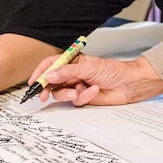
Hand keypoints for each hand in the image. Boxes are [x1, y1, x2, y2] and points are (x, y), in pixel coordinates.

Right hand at [28, 54, 162, 105]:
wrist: (129, 84)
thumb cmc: (113, 71)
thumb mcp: (88, 68)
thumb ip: (67, 72)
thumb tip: (49, 75)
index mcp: (73, 62)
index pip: (51, 64)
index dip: (40, 72)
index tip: (34, 81)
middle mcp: (73, 74)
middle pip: (52, 81)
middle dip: (47, 88)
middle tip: (43, 94)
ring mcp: (77, 86)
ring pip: (61, 93)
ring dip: (67, 93)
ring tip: (78, 91)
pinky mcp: (83, 98)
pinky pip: (75, 100)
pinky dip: (83, 97)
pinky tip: (93, 91)